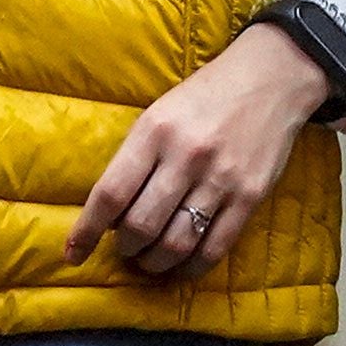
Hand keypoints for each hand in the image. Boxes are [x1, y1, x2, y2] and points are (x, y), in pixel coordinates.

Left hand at [66, 23, 332, 276]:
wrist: (272, 77)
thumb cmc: (205, 97)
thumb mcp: (159, 114)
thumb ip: (135, 159)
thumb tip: (111, 215)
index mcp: (154, 132)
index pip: (111, 193)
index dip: (87, 231)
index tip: (73, 254)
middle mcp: (186, 156)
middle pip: (142, 226)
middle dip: (126, 249)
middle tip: (126, 249)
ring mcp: (221, 178)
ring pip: (177, 243)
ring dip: (155, 262)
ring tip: (150, 259)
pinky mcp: (250, 195)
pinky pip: (215, 248)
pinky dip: (192, 267)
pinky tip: (182, 266)